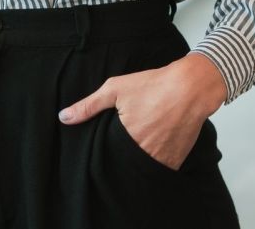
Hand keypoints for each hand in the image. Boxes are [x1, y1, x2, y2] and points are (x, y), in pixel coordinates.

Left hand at [56, 53, 226, 169]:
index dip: (104, 152)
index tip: (105, 144)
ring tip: (138, 142)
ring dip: (138, 160)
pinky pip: (161, 167)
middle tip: (123, 141)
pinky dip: (155, 160)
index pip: (107, 156)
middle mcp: (145, 153)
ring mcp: (162, 159)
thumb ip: (88, 106)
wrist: (191, 88)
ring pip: (143, 168)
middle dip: (120, 156)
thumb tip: (63, 117)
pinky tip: (153, 145)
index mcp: (126, 139)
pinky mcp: (177, 160)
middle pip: (124, 164)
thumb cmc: (152, 86)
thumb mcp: (115, 89)